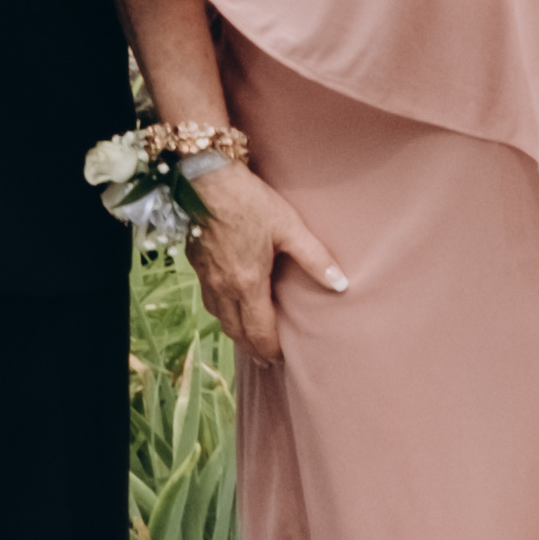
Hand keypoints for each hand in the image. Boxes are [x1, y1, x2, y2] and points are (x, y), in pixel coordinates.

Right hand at [184, 163, 347, 361]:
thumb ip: (315, 258)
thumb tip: (341, 284)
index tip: (284, 359)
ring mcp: (206, 278)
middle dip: (254, 349)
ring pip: (220, 319)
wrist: (205, 180)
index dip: (272, 349)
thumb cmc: (249, 201)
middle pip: (236, 332)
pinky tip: (232, 307)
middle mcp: (222, 288)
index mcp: (247, 284)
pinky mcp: (197, 265)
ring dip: (237, 333)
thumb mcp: (289, 227)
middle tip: (269, 360)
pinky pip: (210, 301)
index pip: (259, 332)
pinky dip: (223, 314)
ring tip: (251, 339)